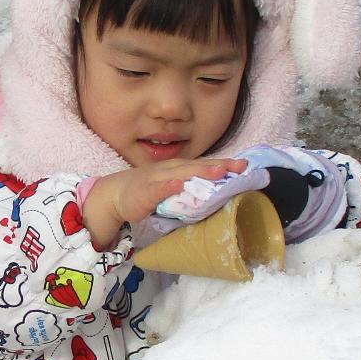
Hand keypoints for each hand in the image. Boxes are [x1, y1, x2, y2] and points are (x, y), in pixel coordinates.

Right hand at [82, 155, 244, 249]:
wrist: (114, 195)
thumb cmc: (146, 191)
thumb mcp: (172, 187)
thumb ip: (191, 189)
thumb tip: (216, 194)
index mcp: (179, 169)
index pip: (205, 165)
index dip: (225, 165)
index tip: (246, 166)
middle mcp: (171, 169)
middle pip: (199, 166)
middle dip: (220, 166)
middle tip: (241, 167)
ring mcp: (157, 178)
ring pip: (182, 173)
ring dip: (200, 172)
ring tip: (218, 172)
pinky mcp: (145, 191)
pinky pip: (158, 188)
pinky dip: (169, 185)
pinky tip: (179, 185)